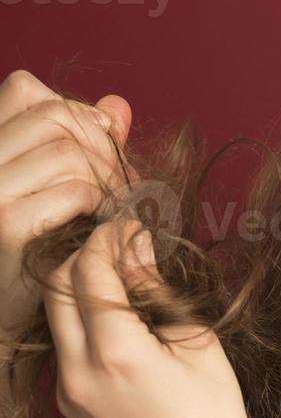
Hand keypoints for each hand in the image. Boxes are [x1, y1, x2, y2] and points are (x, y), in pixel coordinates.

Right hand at [0, 69, 135, 337]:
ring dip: (110, 179)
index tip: (106, 149)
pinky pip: (75, 190)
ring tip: (122, 212)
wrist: (0, 327)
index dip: (75, 111)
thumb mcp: (51, 198)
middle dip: (103, 148)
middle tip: (129, 187)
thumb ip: (80, 149)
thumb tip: (120, 107)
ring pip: (69, 152)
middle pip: (55, 117)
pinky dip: (104, 206)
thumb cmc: (29, 262)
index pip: (26, 91)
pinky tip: (110, 231)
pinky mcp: (8, 226)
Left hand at [42, 214, 257, 417]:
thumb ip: (158, 292)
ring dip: (82, 286)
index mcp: (116, 353)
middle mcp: (78, 371)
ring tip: (127, 282)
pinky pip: (65, 345)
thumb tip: (135, 249)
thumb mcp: (198, 346)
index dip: (110, 236)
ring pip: (56, 314)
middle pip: (59, 285)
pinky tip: (122, 321)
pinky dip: (84, 319)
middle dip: (88, 255)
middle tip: (126, 247)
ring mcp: (68, 391)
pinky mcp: (70, 404)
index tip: (133, 225)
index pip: (90, 269)